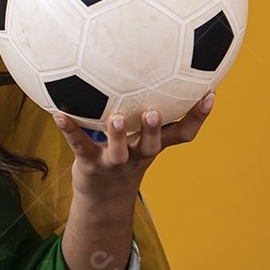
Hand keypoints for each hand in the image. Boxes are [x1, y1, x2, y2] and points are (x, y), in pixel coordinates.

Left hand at [54, 93, 214, 202]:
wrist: (102, 200)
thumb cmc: (125, 158)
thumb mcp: (142, 140)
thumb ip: (150, 112)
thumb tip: (158, 69)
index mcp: (152, 146)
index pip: (183, 134)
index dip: (198, 117)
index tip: (210, 94)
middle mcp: (136, 156)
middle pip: (151, 146)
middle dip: (155, 130)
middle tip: (155, 112)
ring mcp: (113, 163)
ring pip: (118, 152)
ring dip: (118, 136)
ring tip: (116, 118)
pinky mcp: (89, 164)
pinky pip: (79, 145)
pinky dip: (70, 130)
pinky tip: (59, 114)